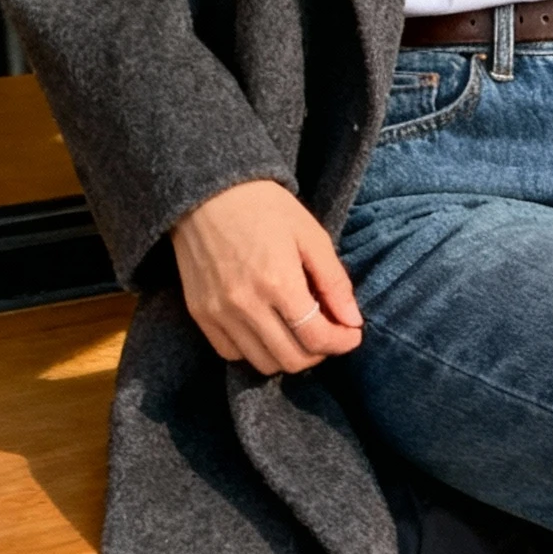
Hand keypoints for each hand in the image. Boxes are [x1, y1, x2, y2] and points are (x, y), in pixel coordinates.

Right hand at [171, 180, 362, 374]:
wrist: (207, 190)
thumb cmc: (265, 207)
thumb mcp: (311, 235)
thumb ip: (335, 282)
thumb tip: (353, 322)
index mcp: (278, 282)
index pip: (317, 339)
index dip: (342, 343)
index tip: (352, 334)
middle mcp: (246, 304)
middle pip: (291, 360)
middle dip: (319, 353)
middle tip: (327, 333)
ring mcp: (219, 312)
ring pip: (262, 363)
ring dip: (288, 355)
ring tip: (298, 332)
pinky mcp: (199, 313)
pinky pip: (231, 354)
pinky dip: (255, 351)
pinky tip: (267, 330)